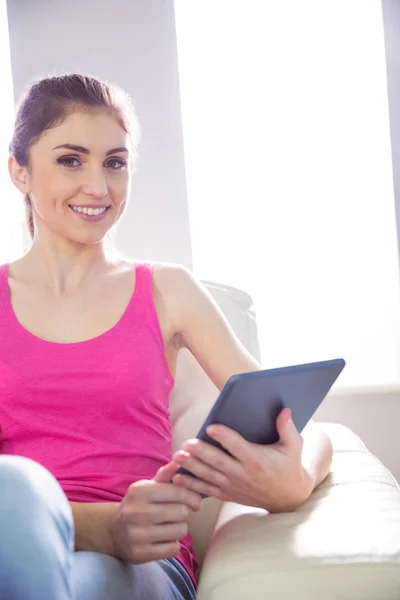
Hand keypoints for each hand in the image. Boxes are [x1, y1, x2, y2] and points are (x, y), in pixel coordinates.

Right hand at [110, 462, 202, 563]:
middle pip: (182, 512)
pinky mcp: (140, 554)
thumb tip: (180, 459)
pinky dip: (172, 545)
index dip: (193, 497)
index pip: (178, 491)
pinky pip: (173, 549)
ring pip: (180, 531)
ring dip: (180, 529)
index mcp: (139, 491)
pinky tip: (163, 539)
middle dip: (185, 513)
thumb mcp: (148, 487)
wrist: (114, 531)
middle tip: (178, 514)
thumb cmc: (138, 504)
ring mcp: (137, 534)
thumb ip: (166, 474)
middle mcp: (136, 512)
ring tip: (170, 526)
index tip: (195, 502)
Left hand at [171, 408, 314, 512]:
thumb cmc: (289, 467)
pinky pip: (207, 490)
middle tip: (187, 443)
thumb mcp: (293, 447)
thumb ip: (287, 428)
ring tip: (178, 456)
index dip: (224, 436)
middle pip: (218, 462)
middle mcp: (243, 474)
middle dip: (201, 452)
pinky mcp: (228, 494)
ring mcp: (234, 486)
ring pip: (209, 476)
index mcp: (257, 460)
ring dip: (192, 466)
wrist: (289, 498)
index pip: (237, 446)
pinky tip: (178, 477)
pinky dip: (192, 485)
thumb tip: (284, 410)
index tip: (211, 427)